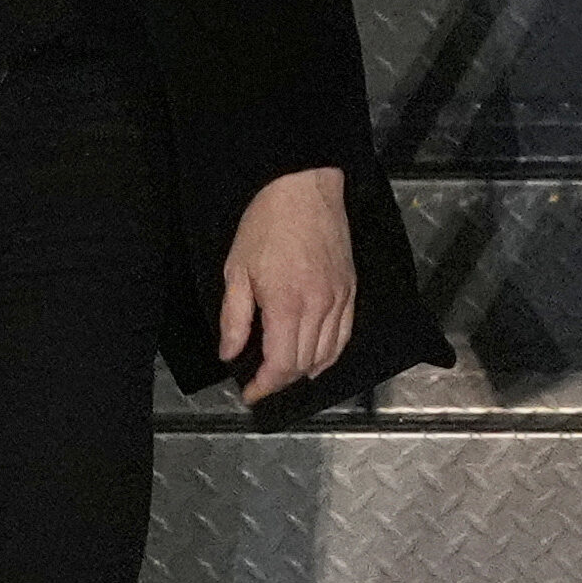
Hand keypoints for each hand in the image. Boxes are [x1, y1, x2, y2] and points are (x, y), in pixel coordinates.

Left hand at [218, 167, 356, 401]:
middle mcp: (319, 308)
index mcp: (287, 305)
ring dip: (304, 372)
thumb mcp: (236, 269)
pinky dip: (330, 355)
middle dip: (281, 382)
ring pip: (327, 355)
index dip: (264, 386)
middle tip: (260, 383)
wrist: (304, 188)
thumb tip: (230, 354)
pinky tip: (316, 361)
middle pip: (304, 365)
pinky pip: (345, 335)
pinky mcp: (351, 290)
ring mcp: (339, 300)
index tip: (249, 394)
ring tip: (283, 375)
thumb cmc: (265, 225)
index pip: (281, 365)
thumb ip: (234, 318)